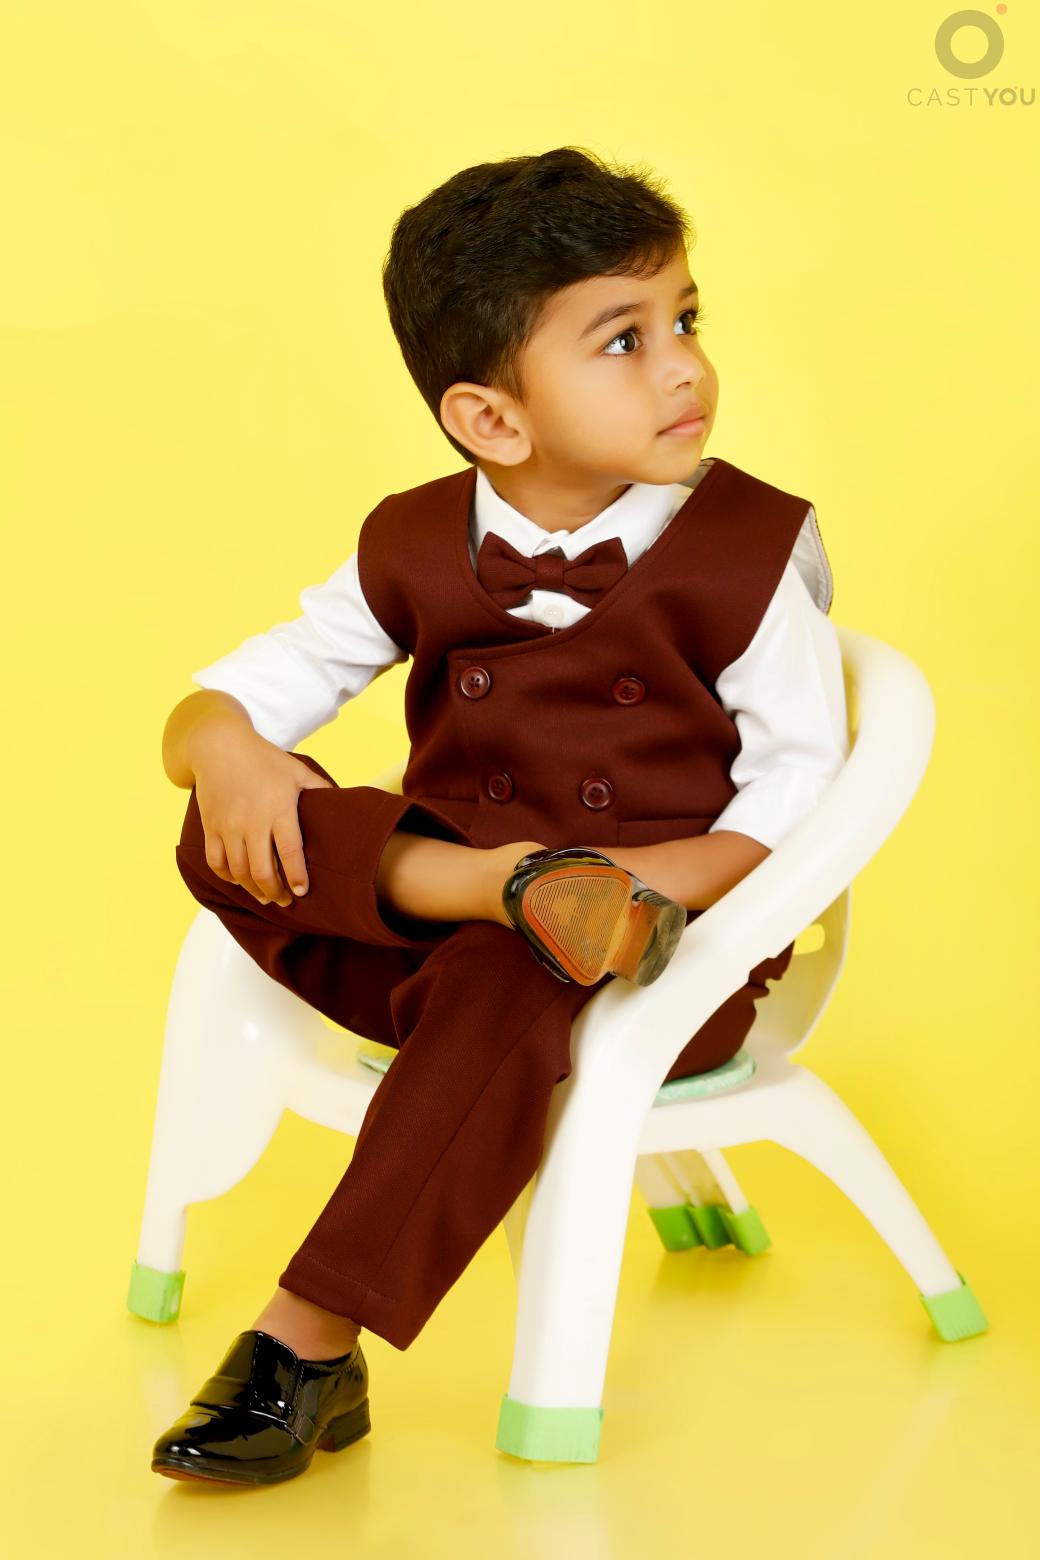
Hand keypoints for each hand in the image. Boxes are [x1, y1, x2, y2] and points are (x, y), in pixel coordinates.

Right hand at [192, 730, 334, 905]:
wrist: (219, 746)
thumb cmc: (264, 760)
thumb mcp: (297, 770)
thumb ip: (321, 789)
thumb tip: (345, 803)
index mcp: (279, 809)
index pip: (290, 853)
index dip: (297, 877)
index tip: (303, 892)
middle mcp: (252, 822)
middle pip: (263, 871)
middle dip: (276, 893)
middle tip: (286, 901)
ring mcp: (228, 827)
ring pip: (239, 872)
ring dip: (253, 890)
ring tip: (266, 897)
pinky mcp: (210, 828)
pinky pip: (216, 863)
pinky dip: (228, 878)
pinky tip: (240, 882)